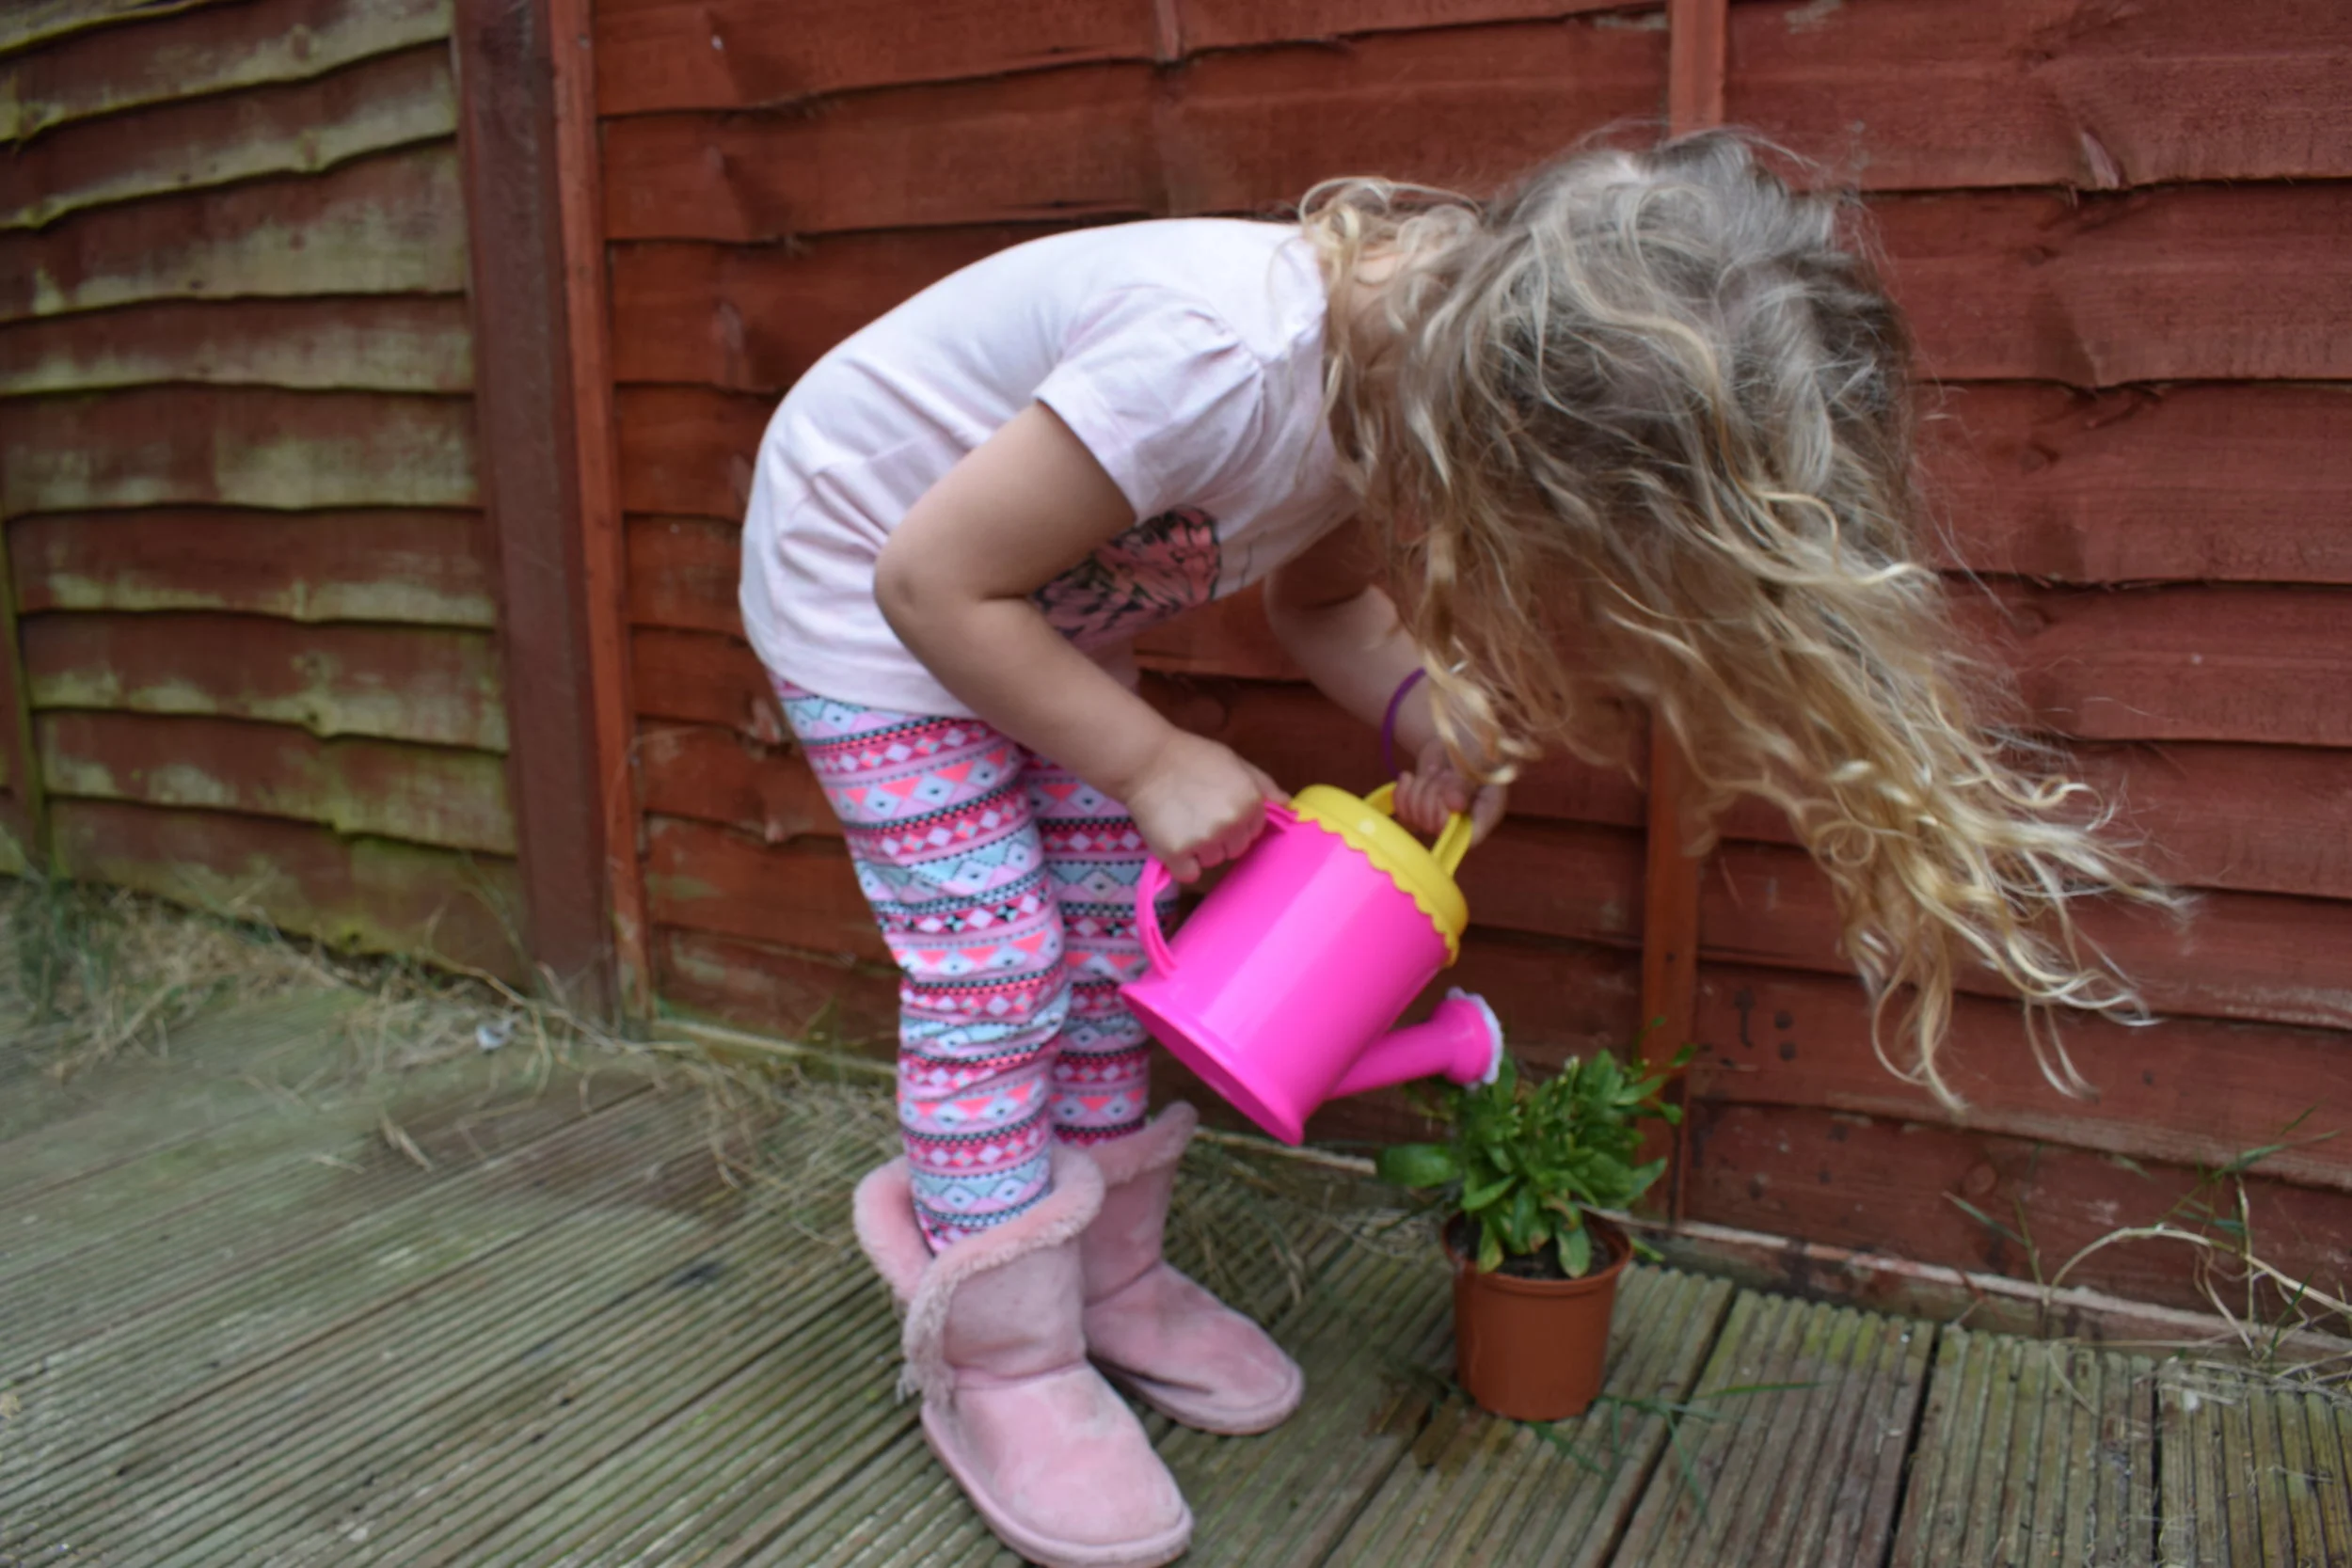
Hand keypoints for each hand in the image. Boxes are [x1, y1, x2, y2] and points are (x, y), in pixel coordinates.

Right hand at [1121, 732, 1286, 882]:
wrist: (1146, 761)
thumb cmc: (1192, 757)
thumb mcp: (1235, 762)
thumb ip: (1264, 785)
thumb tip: (1287, 805)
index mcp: (1250, 803)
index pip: (1254, 830)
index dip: (1237, 821)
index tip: (1216, 807)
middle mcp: (1232, 824)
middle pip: (1235, 849)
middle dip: (1221, 837)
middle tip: (1198, 814)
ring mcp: (1205, 841)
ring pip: (1212, 861)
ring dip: (1200, 850)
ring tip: (1183, 822)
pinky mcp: (1177, 854)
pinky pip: (1188, 873)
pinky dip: (1181, 864)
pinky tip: (1173, 841)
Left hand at [1394, 736, 1506, 846]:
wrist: (1456, 739)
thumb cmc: (1475, 748)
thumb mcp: (1475, 760)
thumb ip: (1464, 783)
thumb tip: (1454, 806)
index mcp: (1486, 812)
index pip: (1470, 838)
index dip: (1451, 824)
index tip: (1447, 801)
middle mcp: (1463, 820)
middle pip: (1436, 825)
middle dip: (1434, 793)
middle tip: (1446, 773)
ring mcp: (1440, 817)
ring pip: (1417, 818)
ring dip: (1421, 788)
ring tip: (1435, 771)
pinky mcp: (1421, 811)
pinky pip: (1403, 813)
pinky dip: (1402, 793)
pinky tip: (1409, 776)